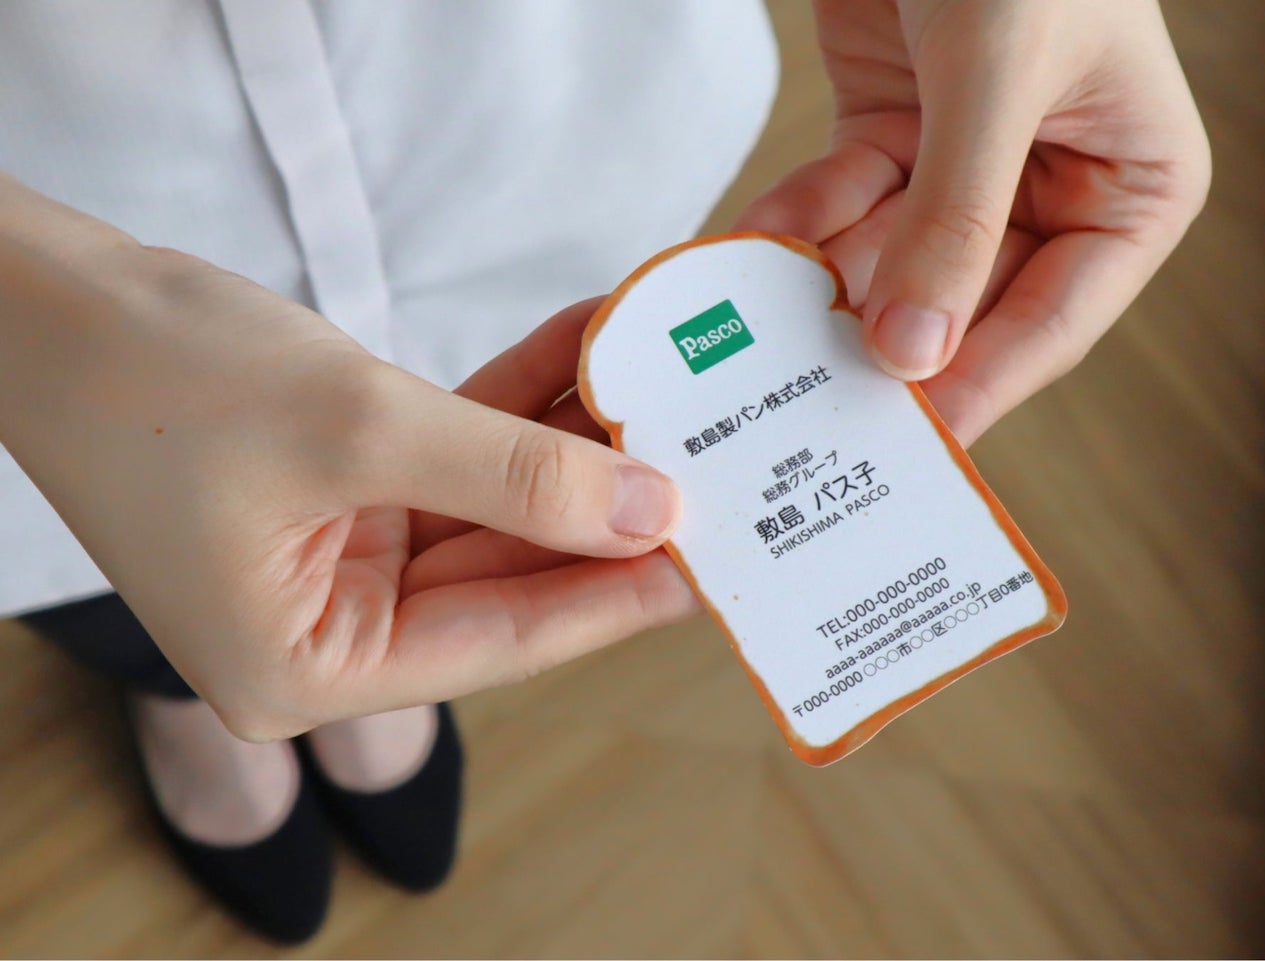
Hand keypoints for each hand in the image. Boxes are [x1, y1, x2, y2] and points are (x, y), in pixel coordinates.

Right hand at [0, 191, 695, 739]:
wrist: (44, 299)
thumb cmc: (156, 376)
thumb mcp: (359, 426)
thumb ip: (517, 476)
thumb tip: (649, 511)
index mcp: (307, 671)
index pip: (503, 641)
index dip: (617, 595)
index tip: (713, 557)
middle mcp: (325, 632)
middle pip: (505, 578)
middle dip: (602, 510)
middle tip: (708, 466)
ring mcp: (335, 561)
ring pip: (490, 510)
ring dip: (566, 447)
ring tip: (661, 395)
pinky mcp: (343, 492)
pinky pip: (453, 459)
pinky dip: (512, 410)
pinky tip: (582, 358)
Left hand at [738, 0, 1209, 444]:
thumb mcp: (1000, 74)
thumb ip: (957, 217)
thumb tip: (913, 354)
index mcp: (1131, 187)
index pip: (1052, 322)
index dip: (977, 386)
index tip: (909, 449)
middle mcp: (1052, 189)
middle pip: (959, 306)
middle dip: (881, 344)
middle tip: (809, 410)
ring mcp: (965, 172)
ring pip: (887, 267)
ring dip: (819, 295)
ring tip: (757, 344)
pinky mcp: (892, 143)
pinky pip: (838, 210)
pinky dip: (791, 229)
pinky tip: (741, 261)